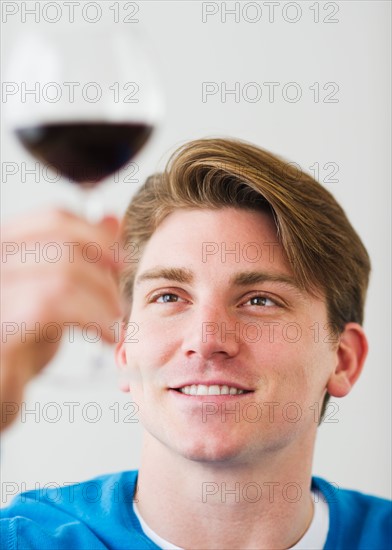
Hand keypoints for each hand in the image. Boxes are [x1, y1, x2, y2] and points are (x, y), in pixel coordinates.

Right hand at [1, 209, 122, 429]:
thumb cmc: (21, 344)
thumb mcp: (55, 292)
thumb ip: (80, 256)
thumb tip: (113, 220)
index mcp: (6, 247)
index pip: (55, 217)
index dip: (97, 235)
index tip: (122, 259)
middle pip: (65, 242)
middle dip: (105, 273)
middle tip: (121, 301)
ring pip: (65, 272)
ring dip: (103, 299)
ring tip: (114, 322)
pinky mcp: (0, 322)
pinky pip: (54, 303)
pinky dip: (92, 319)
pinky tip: (104, 337)